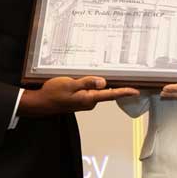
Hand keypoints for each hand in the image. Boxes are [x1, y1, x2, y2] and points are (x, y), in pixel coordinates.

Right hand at [18, 76, 138, 115]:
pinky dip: (91, 85)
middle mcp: (89, 102)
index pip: (111, 94)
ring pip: (97, 90)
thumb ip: (87, 82)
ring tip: (100, 74)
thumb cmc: (53, 94)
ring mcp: (84, 102)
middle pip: (106, 91)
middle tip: (122, 74)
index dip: (125, 92)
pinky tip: (85, 79)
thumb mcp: (70, 83)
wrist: (40, 103)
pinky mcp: (79, 100)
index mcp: (89, 99)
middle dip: (113, 84)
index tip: (136, 91)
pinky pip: (90, 91)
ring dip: (99, 83)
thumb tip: (103, 82)